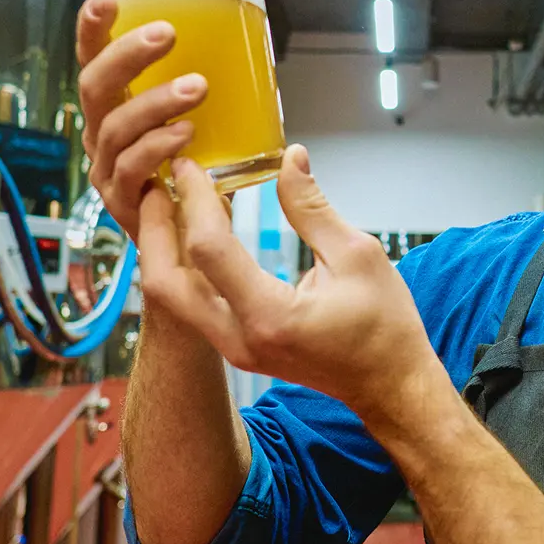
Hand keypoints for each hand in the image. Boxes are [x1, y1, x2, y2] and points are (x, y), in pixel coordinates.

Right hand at [75, 0, 205, 242]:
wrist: (200, 249)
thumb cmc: (202, 177)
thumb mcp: (208, 122)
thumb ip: (211, 86)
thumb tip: (250, 36)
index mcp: (115, 107)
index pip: (94, 59)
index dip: (93, 29)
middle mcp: (103, 135)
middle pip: (95, 87)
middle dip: (127, 55)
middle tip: (168, 34)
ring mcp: (108, 171)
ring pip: (115, 127)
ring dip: (155, 102)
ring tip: (196, 88)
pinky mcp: (123, 205)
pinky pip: (131, 171)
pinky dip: (158, 150)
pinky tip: (185, 138)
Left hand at [169, 144, 443, 420]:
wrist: (390, 385)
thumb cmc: (385, 326)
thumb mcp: (357, 255)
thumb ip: (312, 208)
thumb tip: (290, 158)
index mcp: (270, 316)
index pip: (208, 250)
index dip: (194, 199)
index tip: (191, 164)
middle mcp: (240, 339)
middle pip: (165, 283)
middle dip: (154, 228)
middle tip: (158, 183)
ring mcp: (234, 349)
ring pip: (172, 297)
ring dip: (164, 247)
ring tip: (171, 201)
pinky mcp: (237, 347)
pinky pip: (193, 304)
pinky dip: (186, 265)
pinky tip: (198, 230)